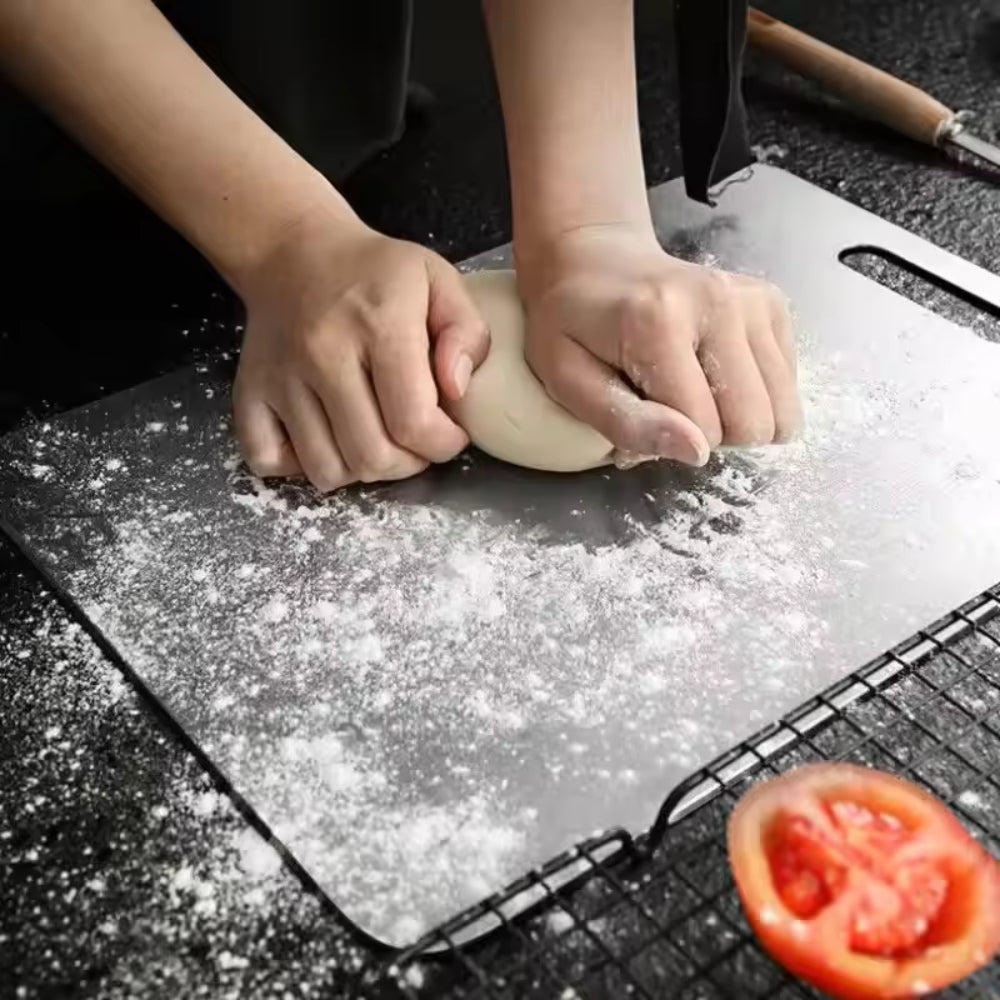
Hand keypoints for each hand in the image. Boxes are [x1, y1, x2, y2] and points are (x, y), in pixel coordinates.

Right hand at [232, 212, 488, 490]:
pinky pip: (267, 460)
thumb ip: (466, 333)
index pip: (413, 422)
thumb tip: (457, 390)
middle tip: (417, 440)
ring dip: (360, 470)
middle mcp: (323, 354)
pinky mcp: (250, 391)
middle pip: (371, 456)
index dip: (443, 445)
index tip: (451, 433)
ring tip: (377, 439)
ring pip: (325, 470)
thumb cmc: (375, 272)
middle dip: (408, 463)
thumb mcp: (438, 280)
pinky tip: (327, 440)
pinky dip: (301, 466)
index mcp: (378, 325)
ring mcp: (281, 377)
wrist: (294, 250)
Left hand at [518, 224, 800, 465]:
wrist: (592, 260)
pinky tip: (714, 370)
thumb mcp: (569, 381)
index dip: (671, 441)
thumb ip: (627, 422)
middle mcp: (719, 303)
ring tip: (694, 389)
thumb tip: (697, 453)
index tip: (642, 413)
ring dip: (739, 418)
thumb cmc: (569, 325)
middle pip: (753, 422)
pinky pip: (787, 385)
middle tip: (671, 406)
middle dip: (713, 436)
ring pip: (781, 410)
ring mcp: (752, 299)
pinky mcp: (772, 302)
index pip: (703, 429)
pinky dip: (754, 393)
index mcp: (660, 322)